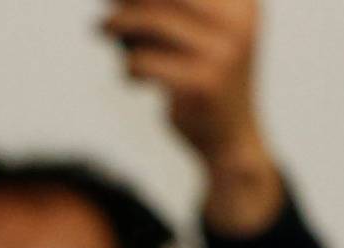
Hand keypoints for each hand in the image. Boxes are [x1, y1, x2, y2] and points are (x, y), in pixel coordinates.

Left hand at [100, 0, 283, 232]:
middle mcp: (236, 22)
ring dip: (119, 24)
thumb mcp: (194, 30)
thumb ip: (167, 7)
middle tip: (107, 14)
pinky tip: (131, 74)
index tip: (118, 1)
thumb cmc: (202, 75)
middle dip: (128, 1)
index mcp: (240, 4)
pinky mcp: (202, 84)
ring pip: (152, 20)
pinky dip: (129, 65)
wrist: (231, 138)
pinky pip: (145, 61)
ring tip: (104, 30)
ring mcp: (221, 54)